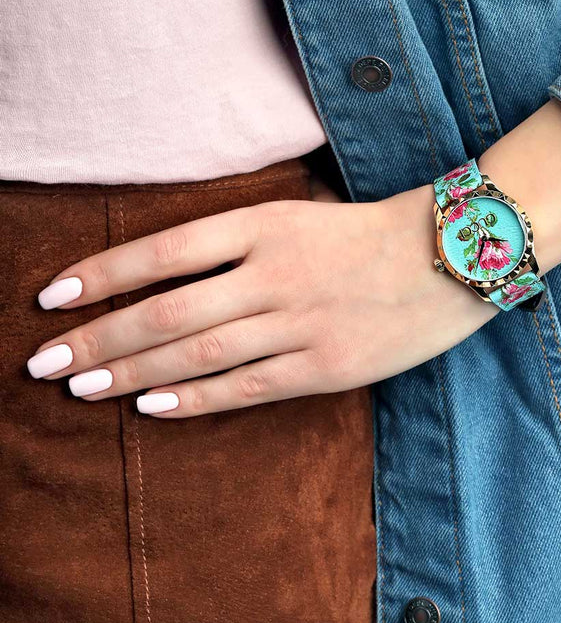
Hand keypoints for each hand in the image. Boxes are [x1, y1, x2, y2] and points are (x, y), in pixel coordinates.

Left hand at [26, 181, 492, 416]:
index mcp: (265, 224)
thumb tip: (159, 280)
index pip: (161, 250)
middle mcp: (274, 272)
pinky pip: (247, 387)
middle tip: (42, 361)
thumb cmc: (370, 234)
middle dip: (96, 336)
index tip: (49, 296)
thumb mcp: (299, 215)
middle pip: (166, 310)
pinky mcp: (326, 366)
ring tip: (80, 388)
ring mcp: (300, 321)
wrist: (455, 257)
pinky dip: (194, 399)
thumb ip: (236, 241)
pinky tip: (148, 407)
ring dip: (132, 372)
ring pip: (197, 352)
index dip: (100, 274)